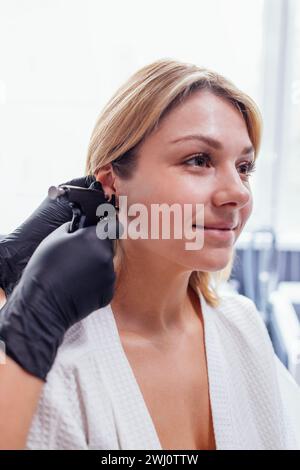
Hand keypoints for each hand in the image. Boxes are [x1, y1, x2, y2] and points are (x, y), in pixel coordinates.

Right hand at [0, 218, 117, 380]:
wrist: (43, 303)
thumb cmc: (44, 269)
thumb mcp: (55, 238)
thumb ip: (76, 228)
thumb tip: (85, 226)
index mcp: (95, 239)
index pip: (111, 227)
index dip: (105, 229)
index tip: (100, 232)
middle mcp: (107, 256)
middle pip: (108, 247)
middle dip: (97, 249)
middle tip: (78, 257)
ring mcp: (109, 277)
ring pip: (106, 266)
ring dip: (96, 267)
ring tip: (75, 274)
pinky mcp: (108, 294)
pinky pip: (104, 283)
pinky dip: (95, 284)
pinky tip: (79, 286)